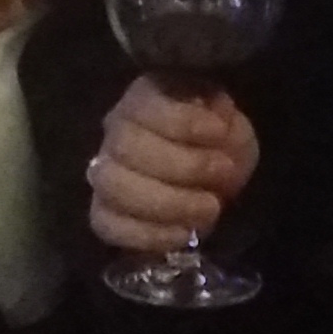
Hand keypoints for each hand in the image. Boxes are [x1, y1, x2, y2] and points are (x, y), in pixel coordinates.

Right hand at [83, 74, 257, 253]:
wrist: (209, 186)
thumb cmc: (217, 145)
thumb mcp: (229, 124)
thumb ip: (222, 117)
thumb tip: (217, 114)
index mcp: (143, 99)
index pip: (146, 105)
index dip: (183, 121)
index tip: (220, 132)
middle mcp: (115, 132)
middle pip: (126, 146)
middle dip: (181, 164)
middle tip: (223, 172)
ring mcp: (105, 174)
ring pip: (113, 186)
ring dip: (167, 202)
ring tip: (210, 208)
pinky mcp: (103, 213)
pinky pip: (107, 225)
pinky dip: (149, 234)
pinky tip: (185, 234)